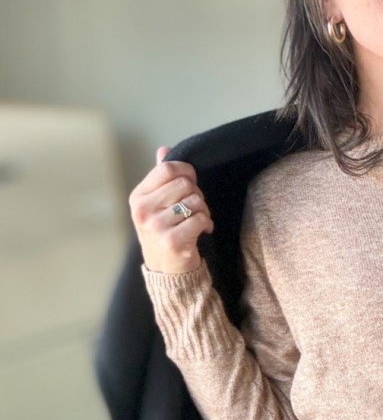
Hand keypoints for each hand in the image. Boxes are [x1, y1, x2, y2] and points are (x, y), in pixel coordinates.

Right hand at [129, 146, 213, 273]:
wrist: (166, 269)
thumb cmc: (164, 231)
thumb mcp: (156, 204)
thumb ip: (161, 177)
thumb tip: (163, 149)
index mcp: (138, 198)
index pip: (167, 169)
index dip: (187, 171)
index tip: (192, 181)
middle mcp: (143, 211)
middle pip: (184, 184)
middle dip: (197, 194)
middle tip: (195, 207)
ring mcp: (156, 227)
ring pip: (195, 201)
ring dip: (204, 210)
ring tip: (198, 220)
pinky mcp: (172, 241)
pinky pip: (200, 218)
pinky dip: (207, 224)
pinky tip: (202, 231)